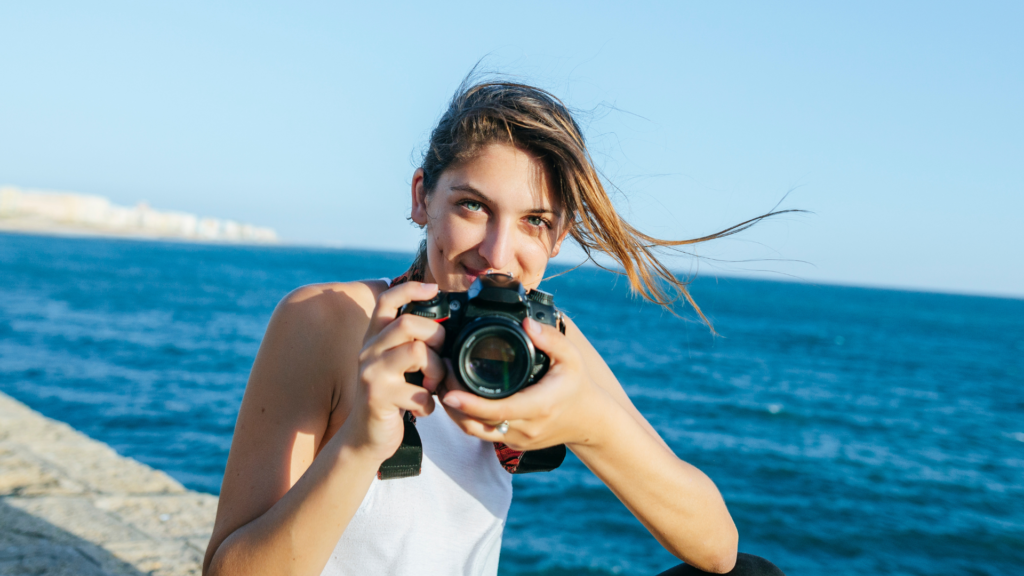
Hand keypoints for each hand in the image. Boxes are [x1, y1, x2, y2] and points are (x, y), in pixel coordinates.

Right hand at [340, 281, 446, 460]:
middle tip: (441, 358)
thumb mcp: (397, 365)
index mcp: (375, 338)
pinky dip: (428, 403)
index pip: (387, 300)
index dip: (410, 289)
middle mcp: (368, 351)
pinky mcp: (377, 397)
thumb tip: (447, 326)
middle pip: (408, 323)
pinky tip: (422, 409)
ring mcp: (371, 373)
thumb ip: (412, 344)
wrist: (366, 438)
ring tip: (434, 386)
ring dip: (436, 371)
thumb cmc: (391, 398)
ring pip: (417, 352)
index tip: (433, 289)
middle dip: (436, 337)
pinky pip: (418, 391)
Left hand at [438, 317, 608, 450]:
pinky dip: (467, 417)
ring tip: (444, 385)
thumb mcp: (571, 357)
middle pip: (477, 423)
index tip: (448, 392)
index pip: (497, 411)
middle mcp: (525, 427)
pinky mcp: (512, 444)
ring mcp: (517, 439)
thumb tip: (527, 322)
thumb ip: (550, 338)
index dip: (469, 403)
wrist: (590, 421)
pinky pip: (483, 433)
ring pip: (475, 431)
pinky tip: (458, 398)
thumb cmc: (578, 386)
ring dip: (455, 413)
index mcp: (538, 406)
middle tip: (440, 377)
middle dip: (452, 404)